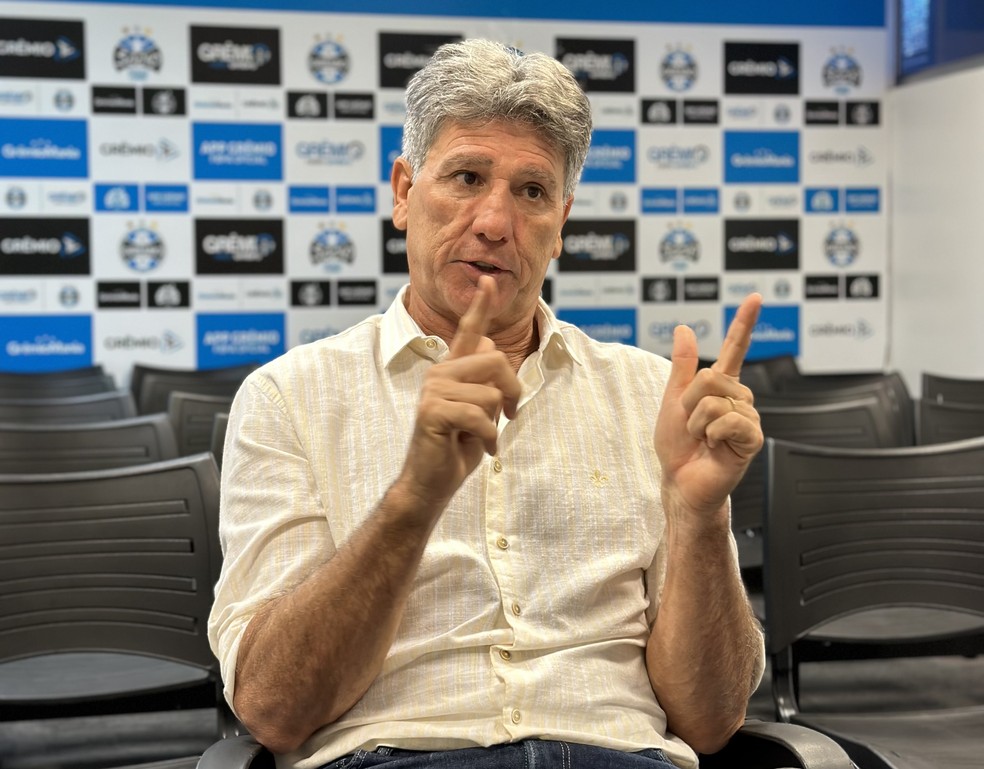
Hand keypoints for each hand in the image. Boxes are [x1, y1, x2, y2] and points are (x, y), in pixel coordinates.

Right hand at [396, 276, 521, 517]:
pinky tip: (480, 449)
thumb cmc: (458, 447)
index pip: (469, 331)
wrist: (431, 482)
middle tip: (509, 416)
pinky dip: (488, 439)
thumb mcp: (480, 410)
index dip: (481, 306)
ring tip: (483, 437)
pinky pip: (480, 417)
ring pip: (491, 393)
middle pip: (496, 360)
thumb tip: (494, 352)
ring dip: (496, 422)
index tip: (489, 280)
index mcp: (453, 369)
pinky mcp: (432, 411)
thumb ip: (487, 382)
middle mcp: (441, 372)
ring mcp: (433, 390)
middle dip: (512, 391)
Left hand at [653, 293, 763, 522]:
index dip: (744, 323)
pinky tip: (714, 447)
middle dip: (690, 403)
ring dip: (697, 422)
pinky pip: (729, 420)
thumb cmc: (678, 445)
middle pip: (711, 377)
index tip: (756, 297)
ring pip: (716, 400)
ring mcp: (748, 417)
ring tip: (702, 439)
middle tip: (692, 426)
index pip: (735, 348)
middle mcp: (738, 397)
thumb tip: (684, 328)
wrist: (680, 480)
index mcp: (720, 386)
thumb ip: (682, 365)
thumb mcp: (673, 399)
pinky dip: (712, 434)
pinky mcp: (752, 438)